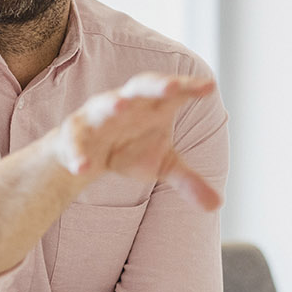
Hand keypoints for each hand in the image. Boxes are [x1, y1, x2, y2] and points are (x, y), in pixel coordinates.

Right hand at [49, 73, 220, 209]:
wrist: (87, 157)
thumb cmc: (131, 150)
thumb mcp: (163, 166)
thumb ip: (188, 181)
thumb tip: (217, 205)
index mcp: (151, 106)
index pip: (174, 92)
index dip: (190, 88)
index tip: (209, 86)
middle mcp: (126, 104)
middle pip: (141, 87)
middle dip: (156, 85)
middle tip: (173, 87)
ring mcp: (97, 115)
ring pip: (104, 104)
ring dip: (113, 105)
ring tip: (122, 107)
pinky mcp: (73, 133)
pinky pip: (74, 141)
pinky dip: (78, 153)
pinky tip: (83, 169)